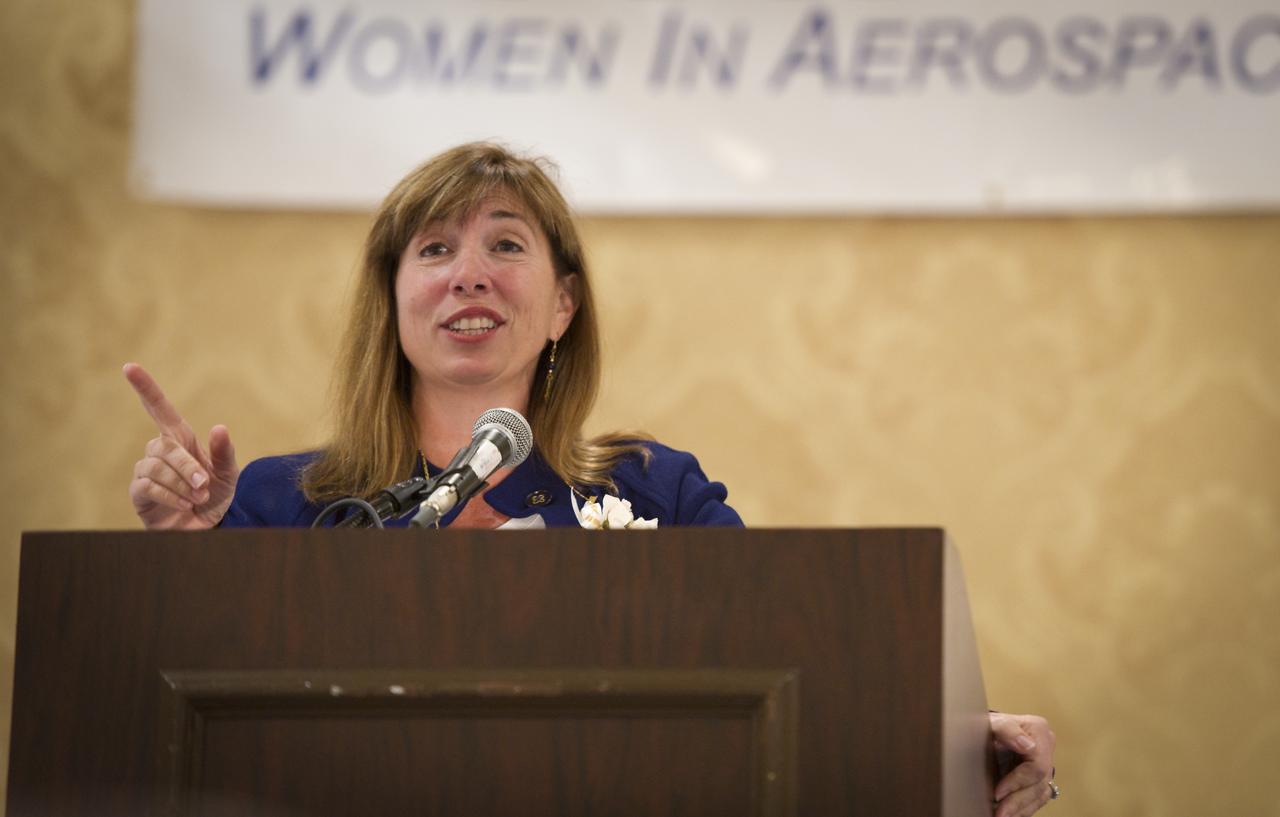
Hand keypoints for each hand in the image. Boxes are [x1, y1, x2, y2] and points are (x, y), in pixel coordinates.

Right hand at [124, 363, 238, 528]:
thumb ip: (224, 452)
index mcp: (181, 439)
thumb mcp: (228, 473)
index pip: (159, 408)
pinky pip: (148, 486)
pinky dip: (170, 495)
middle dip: (187, 466)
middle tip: (204, 485)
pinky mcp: (138, 492)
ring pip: (156, 465)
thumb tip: (219, 427)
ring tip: (197, 497)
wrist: (207, 527)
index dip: (145, 388)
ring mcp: (146, 470)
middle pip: (164, 445)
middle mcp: (160, 451)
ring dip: (181, 484)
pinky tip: (184, 504)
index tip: (129, 367)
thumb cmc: (215, 495)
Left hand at [990, 712, 1056, 816]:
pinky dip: (1024, 809)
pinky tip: (1011, 814)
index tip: (997, 792)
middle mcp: (1046, 748)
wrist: (985, 730)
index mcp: (1039, 730)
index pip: (1037, 765)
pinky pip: (1037, 798)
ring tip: (1002, 816)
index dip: (1017, 781)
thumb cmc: (987, 724)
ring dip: (1021, 808)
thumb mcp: (992, 722)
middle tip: (999, 813)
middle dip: (1017, 800)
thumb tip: (1027, 746)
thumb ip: (1008, 729)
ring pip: (1040, 794)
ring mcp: (1045, 764)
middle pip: (1039, 782)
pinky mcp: (1040, 778)